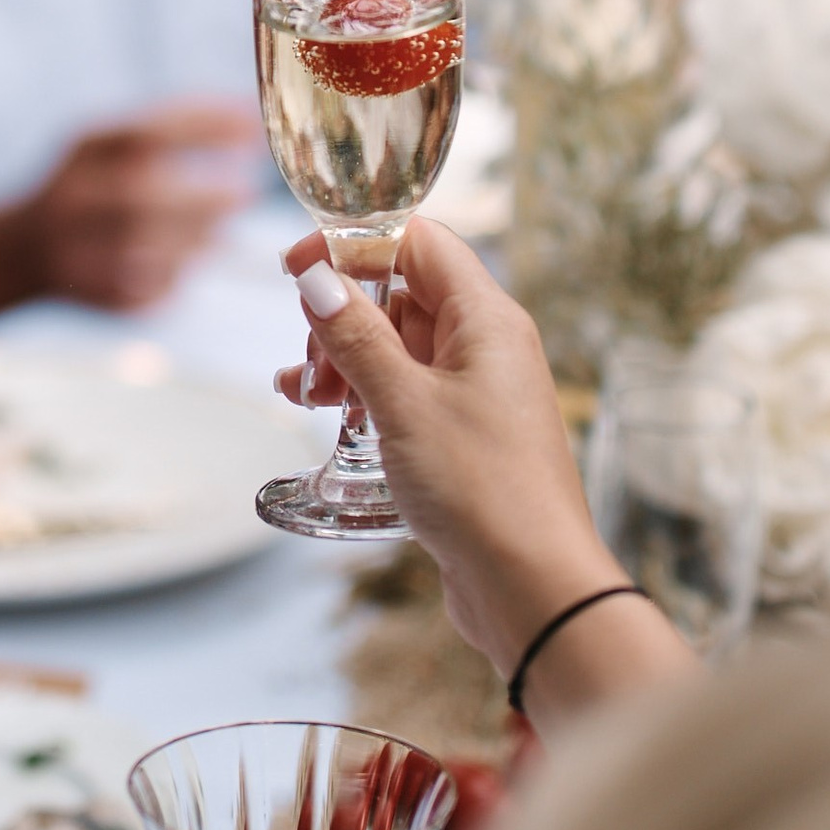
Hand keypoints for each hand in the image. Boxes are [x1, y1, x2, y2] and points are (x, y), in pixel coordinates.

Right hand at [0, 102, 260, 334]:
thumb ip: (169, 130)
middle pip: (139, 195)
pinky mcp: (86, 293)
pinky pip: (144, 290)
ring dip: (196, 241)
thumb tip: (247, 121)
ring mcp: (72, 247)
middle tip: (247, 193)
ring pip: (144, 249)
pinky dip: (174, 278)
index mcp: (84, 150)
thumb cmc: (91, 185)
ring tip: (221, 233)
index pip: (146, 132)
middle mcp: (72, 196)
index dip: (204, 128)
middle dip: (202, 196)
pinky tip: (184, 264)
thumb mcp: (111, 145)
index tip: (251, 129)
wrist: (21, 248)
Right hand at [277, 221, 695, 727]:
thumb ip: (356, 336)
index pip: (418, 243)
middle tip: (308, 357)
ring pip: (400, 346)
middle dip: (344, 313)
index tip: (296, 267)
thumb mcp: (403, 404)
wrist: (533, 587)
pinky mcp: (464, 435)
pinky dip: (365, 394)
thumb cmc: (483, 490)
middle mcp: (488, 346)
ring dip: (347, 357)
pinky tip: (325, 414)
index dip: (355, 244)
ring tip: (304, 391)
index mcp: (486, 318)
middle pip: (404, 292)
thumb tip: (316, 276)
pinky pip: (407, 392)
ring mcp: (478, 392)